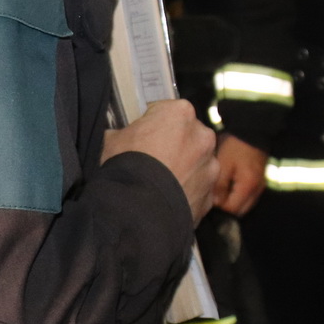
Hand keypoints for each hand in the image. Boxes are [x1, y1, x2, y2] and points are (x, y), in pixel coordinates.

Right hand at [105, 99, 218, 222]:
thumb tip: (119, 136)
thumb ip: (123, 133)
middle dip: (173, 146)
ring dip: (183, 170)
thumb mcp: (112, 140)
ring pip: (196, 163)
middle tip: (151, 162)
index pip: (165, 112)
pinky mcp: (210, 194)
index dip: (151, 125)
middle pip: (187, 136)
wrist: (138, 211)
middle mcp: (203, 135)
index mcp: (180, 113)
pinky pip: (197, 189)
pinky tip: (166, 200)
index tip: (141, 137)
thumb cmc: (126, 168)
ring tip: (159, 184)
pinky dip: (186, 193)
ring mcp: (210, 166)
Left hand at [213, 134, 267, 215]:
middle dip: (226, 208)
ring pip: (244, 205)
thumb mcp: (223, 164)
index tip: (208, 196)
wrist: (251, 130)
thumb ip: (219, 186)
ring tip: (220, 191)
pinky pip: (248, 197)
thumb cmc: (235, 146)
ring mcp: (259, 186)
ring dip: (232, 203)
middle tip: (213, 197)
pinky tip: (229, 186)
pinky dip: (238, 196)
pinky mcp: (259, 181)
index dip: (218, 206)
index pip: (231, 210)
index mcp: (248, 186)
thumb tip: (215, 203)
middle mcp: (257, 190)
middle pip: (239, 211)